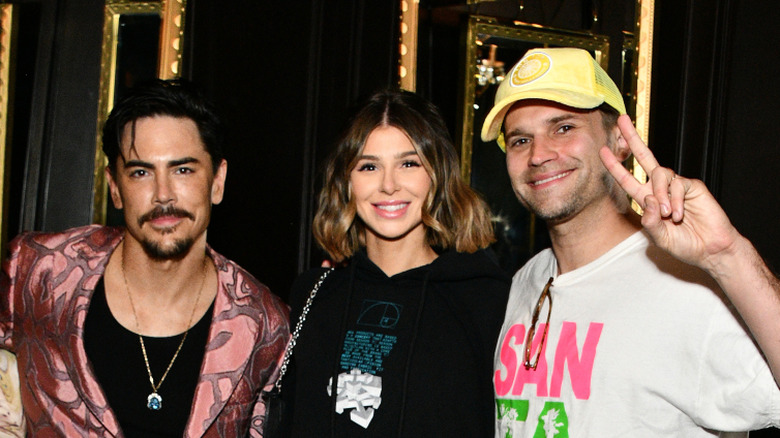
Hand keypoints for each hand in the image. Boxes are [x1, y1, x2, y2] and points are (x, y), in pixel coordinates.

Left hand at [599, 114, 741, 270]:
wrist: (711, 249)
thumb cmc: (685, 245)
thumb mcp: (660, 238)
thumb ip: (651, 222)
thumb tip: (649, 199)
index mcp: (648, 200)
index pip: (627, 178)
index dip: (615, 165)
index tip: (603, 151)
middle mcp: (660, 189)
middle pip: (644, 157)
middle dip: (632, 138)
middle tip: (622, 120)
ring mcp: (676, 185)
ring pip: (660, 174)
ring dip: (662, 195)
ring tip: (669, 216)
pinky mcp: (692, 186)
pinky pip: (678, 184)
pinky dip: (675, 201)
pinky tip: (679, 215)